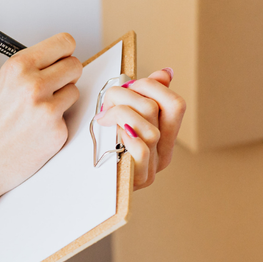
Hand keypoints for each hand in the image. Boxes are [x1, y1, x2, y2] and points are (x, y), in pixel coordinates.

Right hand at [0, 33, 82, 208]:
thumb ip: (27, 71)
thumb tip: (52, 62)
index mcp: (17, 67)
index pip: (63, 43)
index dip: (65, 51)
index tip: (63, 57)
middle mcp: (34, 85)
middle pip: (75, 65)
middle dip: (66, 74)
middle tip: (53, 85)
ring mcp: (48, 110)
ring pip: (74, 92)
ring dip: (61, 99)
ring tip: (37, 112)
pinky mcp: (58, 132)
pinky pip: (68, 118)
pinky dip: (55, 124)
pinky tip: (35, 132)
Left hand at [94, 67, 185, 188]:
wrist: (87, 188)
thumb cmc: (103, 150)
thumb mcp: (124, 118)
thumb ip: (143, 97)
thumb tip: (166, 73)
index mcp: (165, 137)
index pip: (176, 104)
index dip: (152, 86)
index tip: (130, 84)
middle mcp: (163, 154)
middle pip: (158, 110)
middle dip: (127, 94)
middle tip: (107, 100)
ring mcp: (152, 169)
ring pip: (149, 128)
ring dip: (119, 113)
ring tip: (103, 116)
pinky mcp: (137, 180)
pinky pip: (141, 151)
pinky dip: (125, 135)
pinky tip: (108, 130)